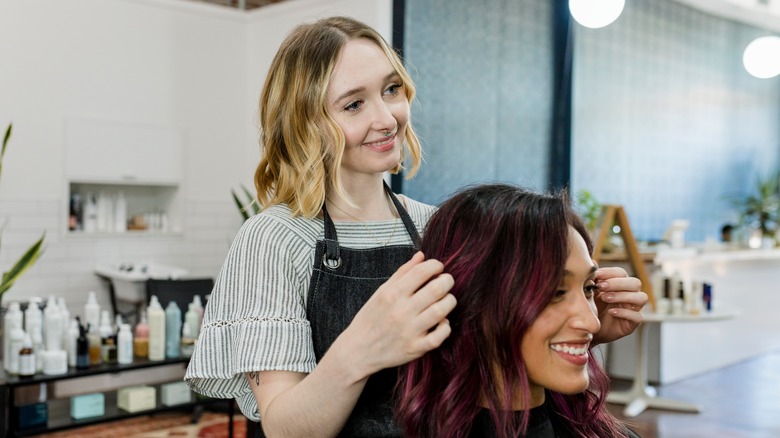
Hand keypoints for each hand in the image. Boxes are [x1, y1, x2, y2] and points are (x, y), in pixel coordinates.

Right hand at [340, 252, 455, 376]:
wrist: (358, 350)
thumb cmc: (370, 319)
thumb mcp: (381, 292)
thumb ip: (402, 273)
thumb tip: (421, 255)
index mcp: (392, 294)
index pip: (422, 271)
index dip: (435, 265)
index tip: (437, 268)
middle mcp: (401, 311)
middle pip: (437, 289)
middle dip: (447, 281)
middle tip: (446, 281)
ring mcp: (409, 331)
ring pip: (441, 311)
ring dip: (449, 301)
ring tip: (445, 300)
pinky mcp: (415, 348)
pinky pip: (440, 336)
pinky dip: (445, 326)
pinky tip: (441, 322)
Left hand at [592, 266, 647, 344]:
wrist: (587, 329)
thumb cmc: (590, 308)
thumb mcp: (588, 292)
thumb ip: (592, 278)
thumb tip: (593, 262)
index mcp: (619, 284)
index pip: (622, 273)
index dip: (611, 273)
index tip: (597, 275)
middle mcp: (630, 294)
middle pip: (635, 283)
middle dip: (618, 283)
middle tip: (601, 287)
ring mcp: (633, 309)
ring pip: (641, 297)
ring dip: (623, 296)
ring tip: (605, 298)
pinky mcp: (632, 323)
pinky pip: (637, 316)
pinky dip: (625, 312)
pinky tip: (612, 312)